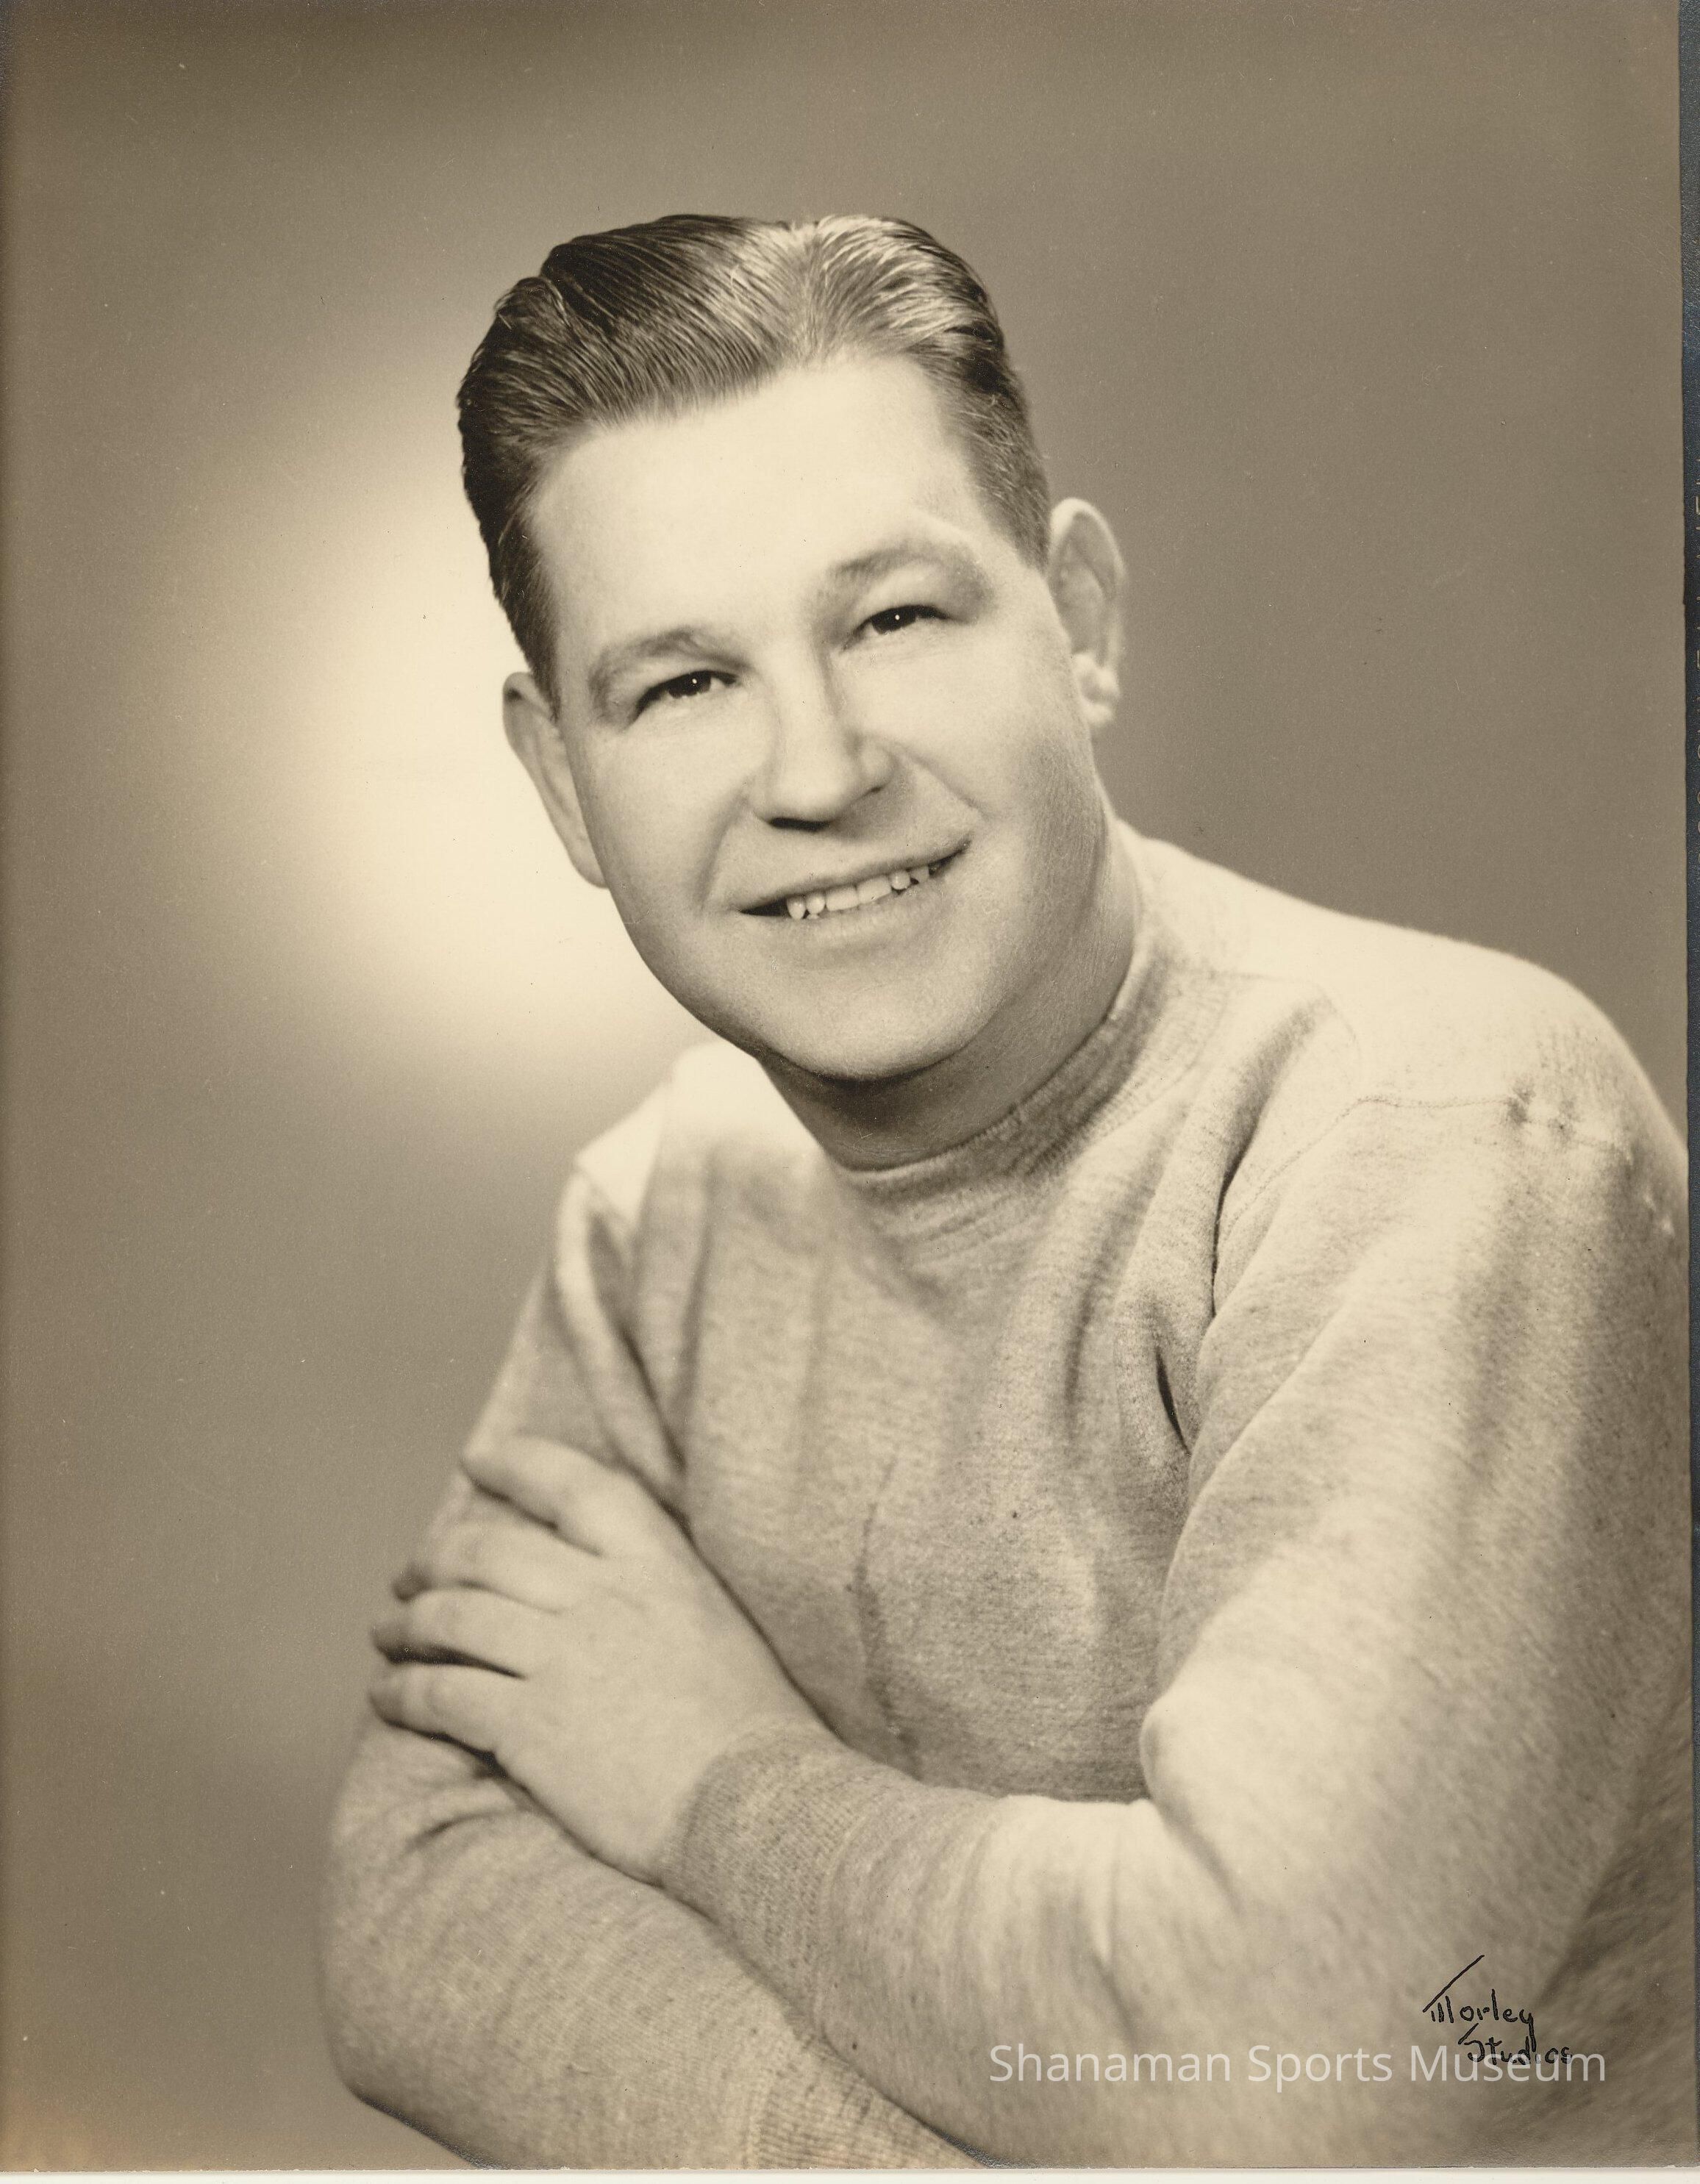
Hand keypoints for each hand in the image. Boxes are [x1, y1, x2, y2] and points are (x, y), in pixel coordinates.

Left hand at [369, 1436, 831, 1880]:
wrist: (757, 1807)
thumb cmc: (752, 1730)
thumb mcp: (717, 1624)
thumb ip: (657, 1590)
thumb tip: (604, 1581)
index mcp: (658, 1564)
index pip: (576, 1484)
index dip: (518, 1464)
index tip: (476, 1461)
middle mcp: (604, 1596)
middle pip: (491, 1550)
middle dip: (437, 1557)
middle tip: (410, 1574)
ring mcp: (563, 1657)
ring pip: (453, 1616)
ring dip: (407, 1623)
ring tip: (387, 1634)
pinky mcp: (531, 1725)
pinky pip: (442, 1693)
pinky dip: (403, 1691)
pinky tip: (388, 1696)